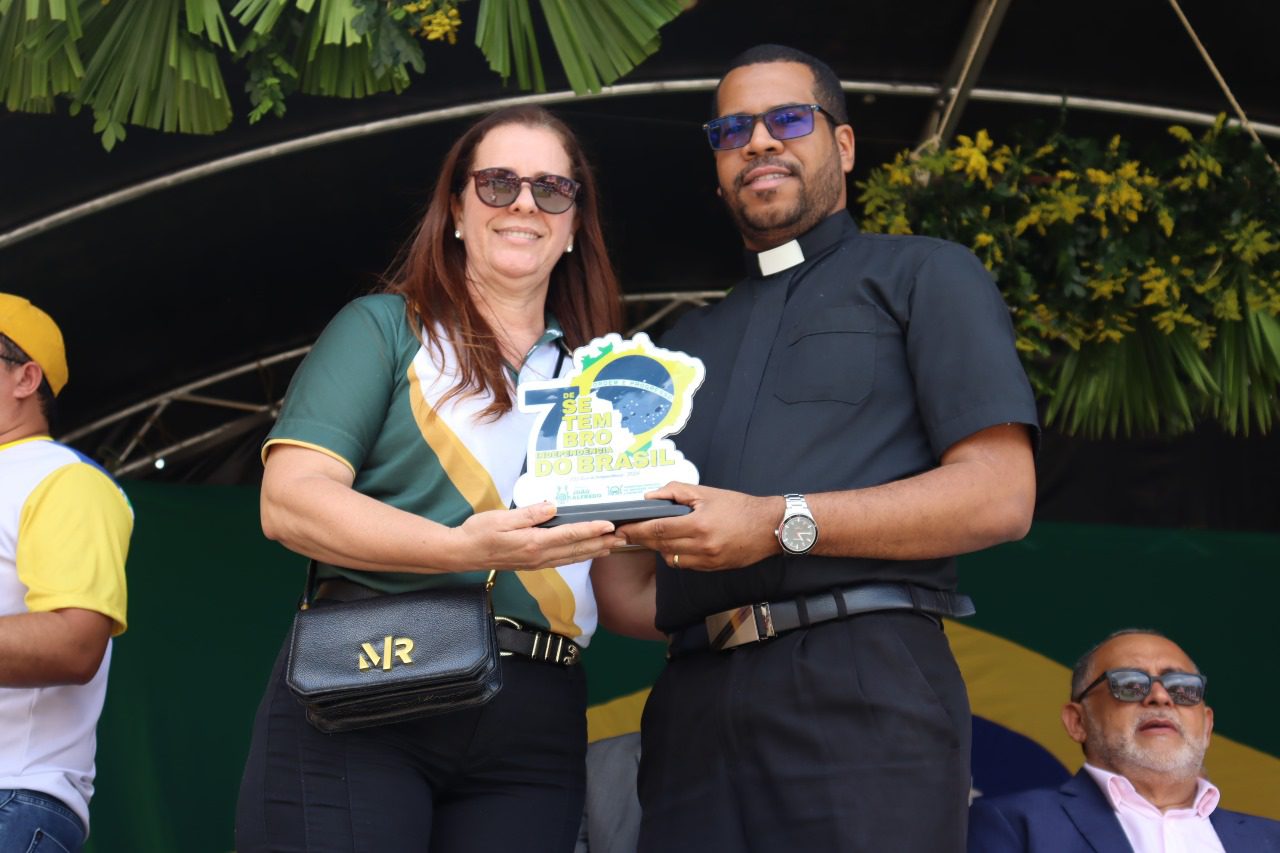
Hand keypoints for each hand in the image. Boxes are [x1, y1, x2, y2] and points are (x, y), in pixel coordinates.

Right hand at [455, 502, 625, 570]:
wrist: (462, 553)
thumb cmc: (479, 532)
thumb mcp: (502, 518)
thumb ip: (529, 514)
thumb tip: (551, 506)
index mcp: (533, 542)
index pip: (569, 535)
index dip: (592, 529)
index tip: (610, 525)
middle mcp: (539, 555)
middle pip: (577, 549)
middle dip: (602, 542)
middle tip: (623, 537)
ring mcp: (537, 562)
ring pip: (573, 558)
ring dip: (594, 551)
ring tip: (613, 545)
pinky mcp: (533, 564)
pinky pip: (563, 561)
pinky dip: (579, 556)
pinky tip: (587, 552)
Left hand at [617, 483, 781, 571]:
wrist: (769, 527)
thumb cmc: (739, 507)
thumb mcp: (707, 492)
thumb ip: (677, 492)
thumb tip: (650, 497)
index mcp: (698, 525)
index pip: (658, 529)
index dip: (637, 529)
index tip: (622, 528)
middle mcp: (701, 547)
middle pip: (660, 545)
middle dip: (641, 539)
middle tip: (626, 533)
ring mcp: (707, 561)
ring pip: (670, 558)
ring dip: (658, 547)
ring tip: (653, 535)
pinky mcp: (712, 569)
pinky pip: (684, 565)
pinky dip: (675, 555)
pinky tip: (675, 543)